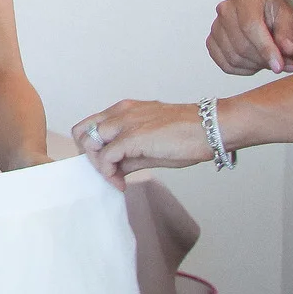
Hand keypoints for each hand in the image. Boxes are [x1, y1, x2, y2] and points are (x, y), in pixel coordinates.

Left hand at [73, 100, 220, 185]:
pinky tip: (121, 183)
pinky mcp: (132, 136)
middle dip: (89, 156)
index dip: (92, 149)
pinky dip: (108, 173)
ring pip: (90, 143)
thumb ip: (128, 156)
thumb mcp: (150, 145)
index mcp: (124, 110)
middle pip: (82, 132)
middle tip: (106, 173)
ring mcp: (125, 122)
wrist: (210, 128)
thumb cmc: (187, 135)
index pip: (90, 126)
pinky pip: (106, 156)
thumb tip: (115, 171)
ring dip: (98, 166)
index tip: (106, 166)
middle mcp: (120, 112)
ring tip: (116, 180)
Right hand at [208, 0, 292, 74]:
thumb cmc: (275, 16)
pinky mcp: (211, 42)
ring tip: (269, 61)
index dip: (265, 49)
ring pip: (234, 58)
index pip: (251, 26)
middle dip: (264, 60)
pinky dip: (244, 70)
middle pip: (242, 46)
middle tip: (282, 64)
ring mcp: (216, 27)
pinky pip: (226, 65)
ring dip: (255, 66)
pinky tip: (255, 63)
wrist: (264, 17)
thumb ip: (288, 33)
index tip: (279, 66)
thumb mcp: (289, 19)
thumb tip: (288, 49)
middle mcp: (225, 10)